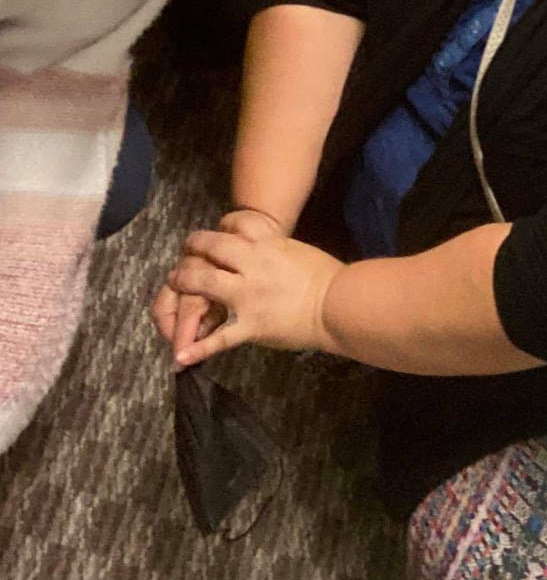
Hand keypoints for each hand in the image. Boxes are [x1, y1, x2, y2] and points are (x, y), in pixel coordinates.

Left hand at [159, 209, 343, 366]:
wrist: (337, 304)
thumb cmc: (327, 275)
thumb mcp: (298, 251)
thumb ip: (276, 249)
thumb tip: (266, 249)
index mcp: (269, 244)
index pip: (237, 223)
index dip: (222, 226)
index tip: (218, 232)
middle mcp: (253, 264)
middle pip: (213, 247)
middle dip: (195, 246)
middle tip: (186, 251)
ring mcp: (248, 295)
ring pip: (204, 283)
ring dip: (185, 283)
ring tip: (175, 283)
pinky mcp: (250, 325)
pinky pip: (220, 338)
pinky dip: (199, 348)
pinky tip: (181, 356)